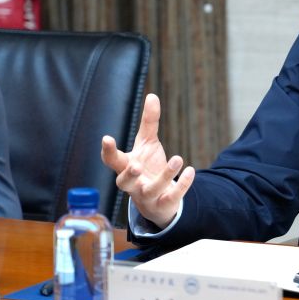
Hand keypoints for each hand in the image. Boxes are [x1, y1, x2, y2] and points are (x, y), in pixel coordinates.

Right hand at [100, 94, 194, 227]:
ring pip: (151, 189)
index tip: (107, 138)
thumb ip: (149, 122)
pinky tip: (191, 170)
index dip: (108, 151)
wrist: (159, 200)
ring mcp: (147, 195)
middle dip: (128, 175)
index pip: (112, 161)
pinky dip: (182, 184)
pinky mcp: (164, 203)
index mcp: (125, 167)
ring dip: (165, 175)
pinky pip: (172, 196)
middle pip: (123, 182)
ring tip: (177, 158)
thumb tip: (152, 95)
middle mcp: (133, 183)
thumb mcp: (148, 144)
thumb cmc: (148, 167)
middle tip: (135, 165)